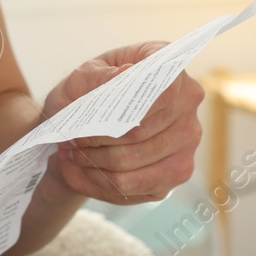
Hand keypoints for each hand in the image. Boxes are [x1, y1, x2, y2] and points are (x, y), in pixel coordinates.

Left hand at [38, 42, 204, 204]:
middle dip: (97, 140)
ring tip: (70, 155)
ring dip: (94, 163)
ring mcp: (187, 141)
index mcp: (169, 68)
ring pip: (132, 163)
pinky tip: (81, 170)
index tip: (88, 119)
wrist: (86, 122)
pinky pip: (133, 187)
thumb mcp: (81, 78)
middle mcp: (188, 103)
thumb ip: (99, 76)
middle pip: (141, 132)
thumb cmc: (87, 92)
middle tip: (68, 141)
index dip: (124, 108)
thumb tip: (124, 75)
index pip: (160, 91)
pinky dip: (99, 182)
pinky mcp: (176, 173)